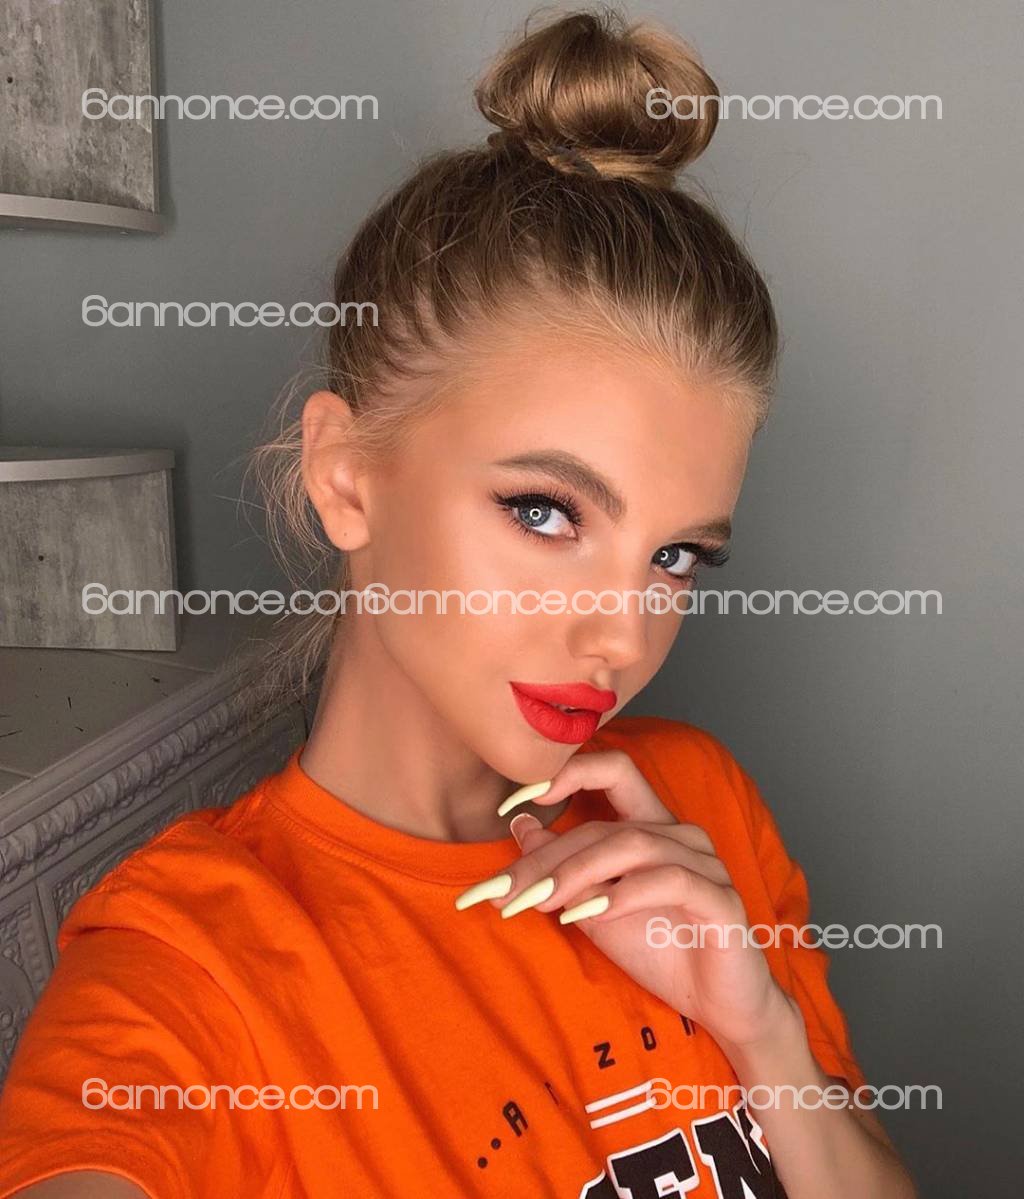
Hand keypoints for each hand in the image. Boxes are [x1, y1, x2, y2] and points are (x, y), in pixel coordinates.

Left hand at [457, 748, 794, 1055]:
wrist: (716, 1006)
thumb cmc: (657, 949)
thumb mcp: (594, 907)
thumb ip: (562, 867)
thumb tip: (518, 824)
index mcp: (651, 825)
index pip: (611, 772)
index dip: (564, 773)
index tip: (511, 801)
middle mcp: (679, 834)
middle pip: (604, 826)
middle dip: (547, 860)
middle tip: (503, 891)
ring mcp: (704, 863)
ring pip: (632, 845)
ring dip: (577, 873)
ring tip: (540, 903)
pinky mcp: (721, 899)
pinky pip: (670, 880)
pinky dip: (625, 893)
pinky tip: (591, 912)